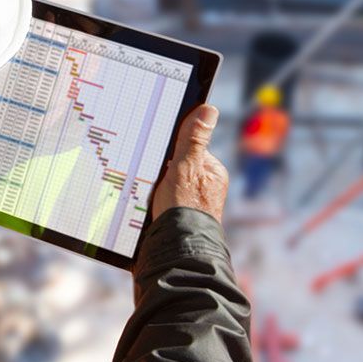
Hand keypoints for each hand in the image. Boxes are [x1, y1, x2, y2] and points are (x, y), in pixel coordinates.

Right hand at [152, 104, 228, 222]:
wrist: (176, 252)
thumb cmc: (184, 210)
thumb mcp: (186, 168)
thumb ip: (194, 139)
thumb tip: (208, 109)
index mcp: (214, 172)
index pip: (189, 148)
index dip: (172, 151)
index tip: (159, 156)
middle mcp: (206, 187)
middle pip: (177, 165)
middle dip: (162, 170)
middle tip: (153, 179)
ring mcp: (193, 203)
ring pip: (168, 183)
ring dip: (155, 186)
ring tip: (151, 195)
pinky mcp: (179, 216)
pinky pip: (163, 200)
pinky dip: (153, 201)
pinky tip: (148, 206)